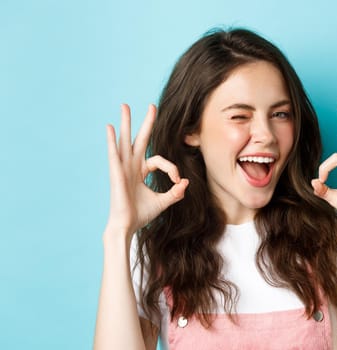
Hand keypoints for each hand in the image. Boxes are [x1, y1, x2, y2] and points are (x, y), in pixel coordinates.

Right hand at [105, 104, 188, 236]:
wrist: (128, 226)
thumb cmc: (141, 215)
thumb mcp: (163, 201)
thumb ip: (175, 192)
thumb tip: (186, 183)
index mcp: (141, 171)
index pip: (159, 160)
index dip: (172, 168)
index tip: (178, 181)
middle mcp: (131, 166)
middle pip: (140, 139)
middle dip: (146, 123)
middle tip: (152, 106)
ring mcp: (123, 168)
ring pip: (125, 141)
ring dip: (126, 123)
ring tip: (125, 106)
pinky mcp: (116, 173)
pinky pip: (114, 154)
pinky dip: (111, 141)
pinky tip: (109, 127)